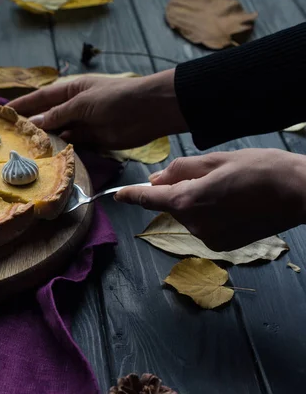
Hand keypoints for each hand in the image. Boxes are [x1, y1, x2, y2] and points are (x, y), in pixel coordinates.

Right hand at [7, 69, 187, 149]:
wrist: (149, 111)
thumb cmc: (115, 98)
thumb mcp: (82, 102)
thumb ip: (58, 114)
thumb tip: (35, 123)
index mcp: (70, 90)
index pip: (40, 97)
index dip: (22, 104)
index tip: (3, 113)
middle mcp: (73, 106)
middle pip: (47, 116)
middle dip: (30, 125)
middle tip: (9, 138)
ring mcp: (82, 124)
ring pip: (58, 132)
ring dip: (44, 140)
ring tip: (23, 151)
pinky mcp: (92, 140)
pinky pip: (71, 144)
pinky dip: (61, 149)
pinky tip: (47, 156)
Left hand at [114, 149, 305, 250]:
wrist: (301, 193)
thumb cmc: (261, 169)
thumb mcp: (216, 160)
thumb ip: (180, 170)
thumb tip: (156, 180)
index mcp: (188, 200)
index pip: (149, 199)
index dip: (132, 196)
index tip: (119, 196)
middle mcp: (194, 224)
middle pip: (172, 204)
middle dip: (180, 190)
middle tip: (210, 175)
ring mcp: (208, 238)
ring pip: (189, 215)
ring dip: (197, 202)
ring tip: (229, 189)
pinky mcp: (222, 245)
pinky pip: (204, 226)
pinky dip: (210, 215)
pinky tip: (233, 204)